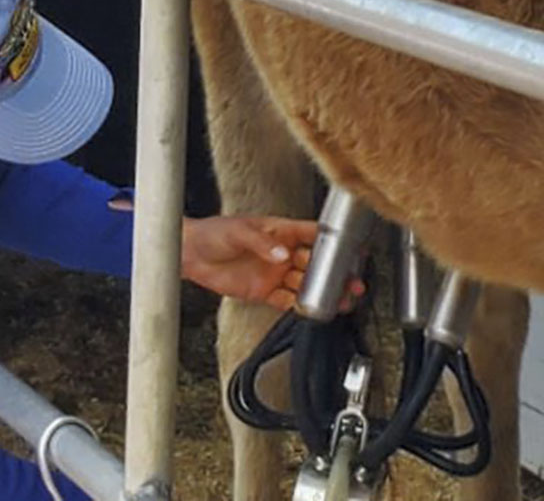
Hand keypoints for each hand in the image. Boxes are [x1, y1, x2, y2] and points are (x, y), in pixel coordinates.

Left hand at [180, 215, 364, 310]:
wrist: (190, 254)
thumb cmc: (213, 233)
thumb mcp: (238, 232)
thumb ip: (262, 244)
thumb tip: (283, 254)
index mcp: (279, 232)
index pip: (312, 234)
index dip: (333, 241)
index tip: (352, 247)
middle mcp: (281, 253)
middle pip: (315, 263)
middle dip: (335, 273)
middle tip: (353, 280)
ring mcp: (273, 273)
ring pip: (305, 284)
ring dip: (323, 292)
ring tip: (342, 299)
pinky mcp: (263, 292)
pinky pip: (287, 301)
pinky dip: (301, 306)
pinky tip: (315, 311)